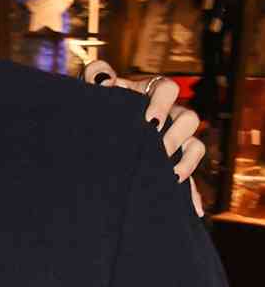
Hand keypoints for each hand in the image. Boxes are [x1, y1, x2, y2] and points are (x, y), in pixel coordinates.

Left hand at [82, 61, 204, 216]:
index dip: (162, 102)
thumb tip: (104, 79)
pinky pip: (191, 179)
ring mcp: (174, 142)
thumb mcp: (92, 92)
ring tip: (171, 177)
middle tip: (159, 151)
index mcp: (150, 94)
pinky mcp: (172, 167)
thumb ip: (95, 76)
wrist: (91, 139)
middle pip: (189, 118)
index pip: (168, 89)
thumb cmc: (97, 110)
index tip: (149, 120)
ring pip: (195, 146)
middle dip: (177, 135)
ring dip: (188, 161)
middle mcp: (169, 116)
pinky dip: (192, 194)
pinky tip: (191, 210)